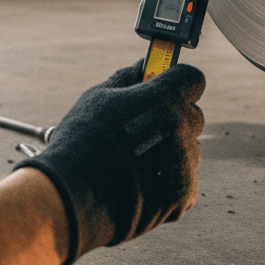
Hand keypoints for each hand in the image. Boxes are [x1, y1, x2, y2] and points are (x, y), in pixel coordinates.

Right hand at [13, 61, 205, 264]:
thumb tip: (141, 67)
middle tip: (144, 131)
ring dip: (172, 154)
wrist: (71, 197)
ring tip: (136, 165)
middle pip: (193, 116)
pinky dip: (168, 187)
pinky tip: (141, 187)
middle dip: (175, 120)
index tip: (165, 92)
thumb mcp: (97, 98)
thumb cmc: (81, 142)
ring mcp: (184, 162)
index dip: (179, 84)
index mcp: (162, 97)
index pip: (192, 79)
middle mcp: (180, 127)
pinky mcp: (183, 195)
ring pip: (189, 152)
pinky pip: (185, 184)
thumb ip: (126, 79)